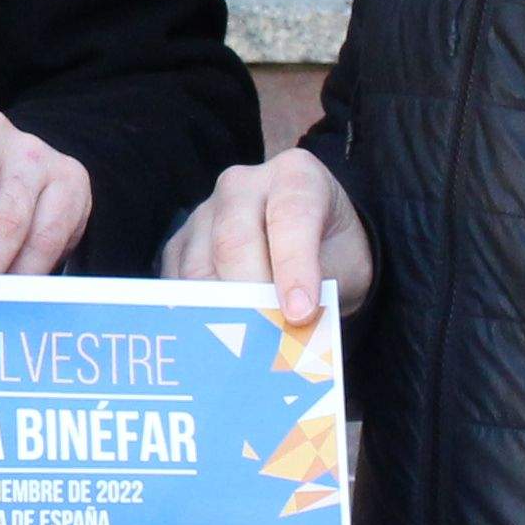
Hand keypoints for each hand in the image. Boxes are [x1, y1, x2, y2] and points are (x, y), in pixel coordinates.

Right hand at [162, 150, 374, 327]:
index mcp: (295, 176)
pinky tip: (218, 337)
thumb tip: (288, 328)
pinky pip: (177, 283)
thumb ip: (322, 289)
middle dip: (250, 296)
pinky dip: (196, 315)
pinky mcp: (180, 244)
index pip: (290, 216)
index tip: (299, 314)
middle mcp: (243, 185)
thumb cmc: (333, 253)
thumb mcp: (347, 267)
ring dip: (220, 313)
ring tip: (244, 348)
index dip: (293, 267)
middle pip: (234, 241)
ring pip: (198, 268)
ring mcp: (205, 212)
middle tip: (266, 340)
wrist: (314, 245)